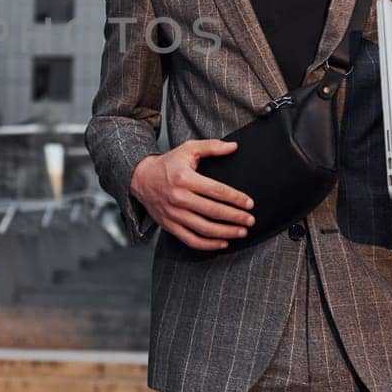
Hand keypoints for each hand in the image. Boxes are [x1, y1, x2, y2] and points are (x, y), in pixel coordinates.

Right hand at [130, 140, 255, 251]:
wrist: (140, 178)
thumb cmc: (168, 164)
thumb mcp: (188, 149)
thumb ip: (211, 146)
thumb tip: (233, 147)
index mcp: (184, 178)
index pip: (216, 190)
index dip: (235, 198)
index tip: (249, 203)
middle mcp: (178, 197)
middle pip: (212, 211)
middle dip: (235, 217)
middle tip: (250, 220)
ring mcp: (173, 214)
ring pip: (203, 228)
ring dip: (225, 232)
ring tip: (241, 232)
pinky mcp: (169, 225)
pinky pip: (190, 239)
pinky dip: (208, 245)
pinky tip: (222, 243)